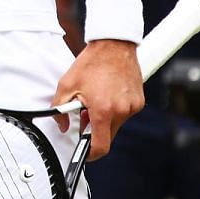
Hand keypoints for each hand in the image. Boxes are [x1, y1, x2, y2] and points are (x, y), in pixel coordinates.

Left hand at [51, 38, 142, 158]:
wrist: (114, 44)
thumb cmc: (92, 62)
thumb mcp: (67, 85)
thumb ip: (59, 109)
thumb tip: (61, 125)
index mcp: (103, 110)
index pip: (100, 146)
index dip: (90, 154)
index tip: (85, 153)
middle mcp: (121, 111)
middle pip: (108, 136)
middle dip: (96, 131)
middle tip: (86, 115)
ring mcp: (132, 106)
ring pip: (117, 125)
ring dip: (106, 119)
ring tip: (98, 100)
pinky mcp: (139, 101)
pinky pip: (125, 114)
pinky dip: (116, 110)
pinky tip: (110, 94)